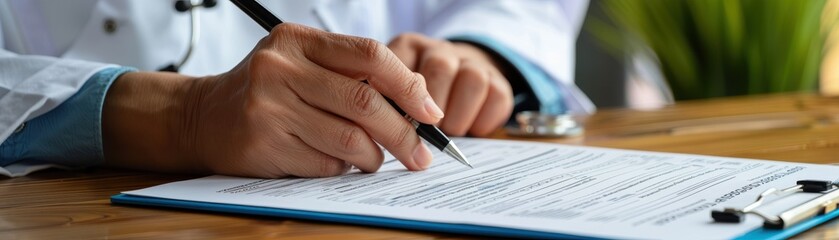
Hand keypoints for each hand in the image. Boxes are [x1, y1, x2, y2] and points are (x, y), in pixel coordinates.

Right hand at [103, 24, 443, 177]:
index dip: (408, 85)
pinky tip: (335, 163)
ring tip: (374, 160)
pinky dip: (341, 168)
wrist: (202, 117)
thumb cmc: (267, 91)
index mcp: (297, 41)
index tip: (432, 112)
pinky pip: (325, 163)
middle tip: (420, 155)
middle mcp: (280, 68)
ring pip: (349, 138)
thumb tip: (418, 99)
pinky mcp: (263, 143)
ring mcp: (269, 106)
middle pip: (364, 100)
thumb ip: (351, 73)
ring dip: (373, 157)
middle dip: (403, 132)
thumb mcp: (302, 65)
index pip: (369, 54)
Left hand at [387, 33, 512, 136]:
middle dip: (433, 108)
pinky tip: (471, 130)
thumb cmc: (413, 101)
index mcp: (408, 48)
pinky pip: (497, 96)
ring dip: (459, 116)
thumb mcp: (390, 97)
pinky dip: (482, 121)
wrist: (456, 88)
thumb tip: (384, 124)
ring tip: (451, 132)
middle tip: (428, 132)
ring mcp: (471, 62)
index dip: (402, 96)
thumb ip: (385, 104)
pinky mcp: (497, 81)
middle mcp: (440, 50)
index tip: (401, 123)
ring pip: (473, 79)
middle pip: (440, 68)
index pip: (400, 61)